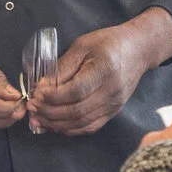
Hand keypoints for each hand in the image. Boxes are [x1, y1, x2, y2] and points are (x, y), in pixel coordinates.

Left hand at [31, 15, 171, 135]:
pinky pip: (90, 127)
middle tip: (32, 108)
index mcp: (104, 71)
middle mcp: (111, 92)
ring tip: (38, 119)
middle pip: (77, 111)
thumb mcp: (83, 45)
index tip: (36, 94)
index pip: (76, 91)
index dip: (53, 97)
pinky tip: (56, 124)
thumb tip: (42, 86)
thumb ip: (63, 66)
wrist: (139, 50)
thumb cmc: (109, 43)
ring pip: (82, 123)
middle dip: (49, 112)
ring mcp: (114, 105)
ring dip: (56, 124)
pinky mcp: (114, 112)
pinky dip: (71, 129)